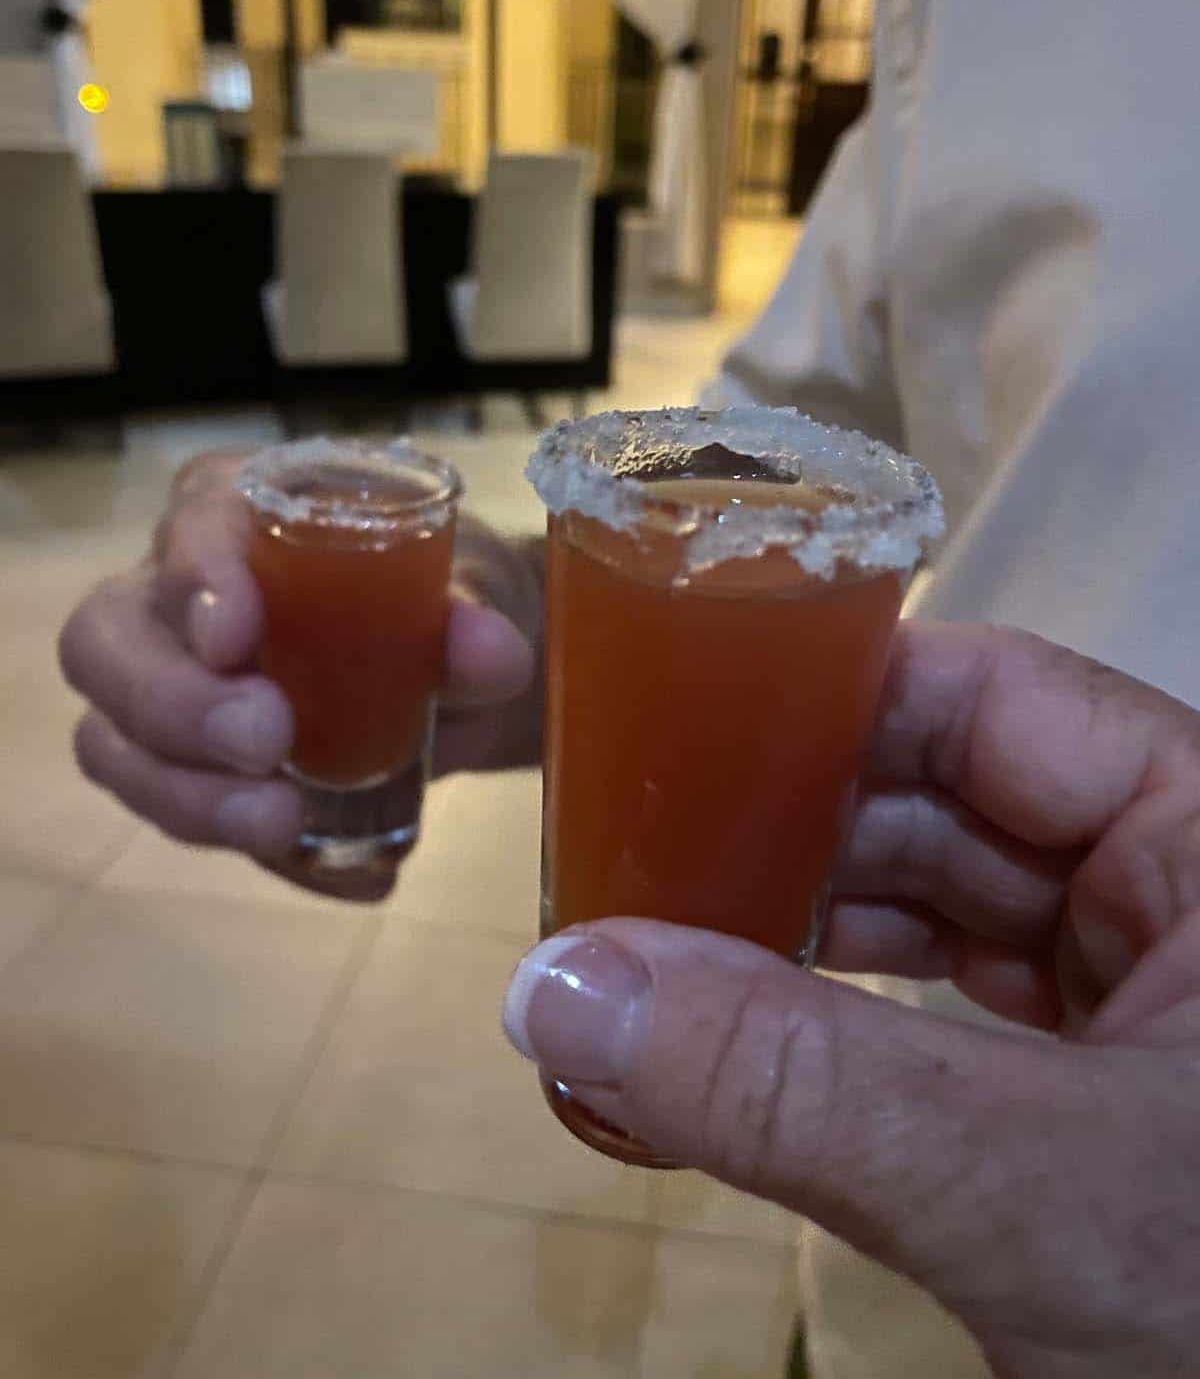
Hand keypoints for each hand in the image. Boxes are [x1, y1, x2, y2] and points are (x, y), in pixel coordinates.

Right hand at [59, 451, 540, 901]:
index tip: (235, 640)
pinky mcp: (196, 775)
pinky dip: (271, 859)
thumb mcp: (478, 591)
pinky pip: (193, 822)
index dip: (197, 580)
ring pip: (115, 744)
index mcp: (242, 509)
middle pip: (105, 641)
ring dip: (192, 797)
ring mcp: (169, 689)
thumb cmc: (448, 593)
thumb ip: (476, 615)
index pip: (190, 522)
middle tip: (267, 743)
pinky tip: (350, 875)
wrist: (465, 674)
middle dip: (174, 703)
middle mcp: (177, 595)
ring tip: (286, 825)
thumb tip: (492, 654)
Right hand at [503, 624, 1199, 1377]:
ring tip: (645, 965)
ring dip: (792, 946)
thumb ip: (787, 1080)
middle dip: (784, 840)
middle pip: (950, 802)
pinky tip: (733, 1055)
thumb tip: (551, 985)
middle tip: (618, 864)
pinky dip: (839, 1040)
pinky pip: (953, 1025)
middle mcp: (1185, 888)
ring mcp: (1151, 1000)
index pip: (997, 698)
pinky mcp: (1112, 1103)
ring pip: (939, 919)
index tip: (670, 728)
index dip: (834, 698)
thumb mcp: (1029, 1184)